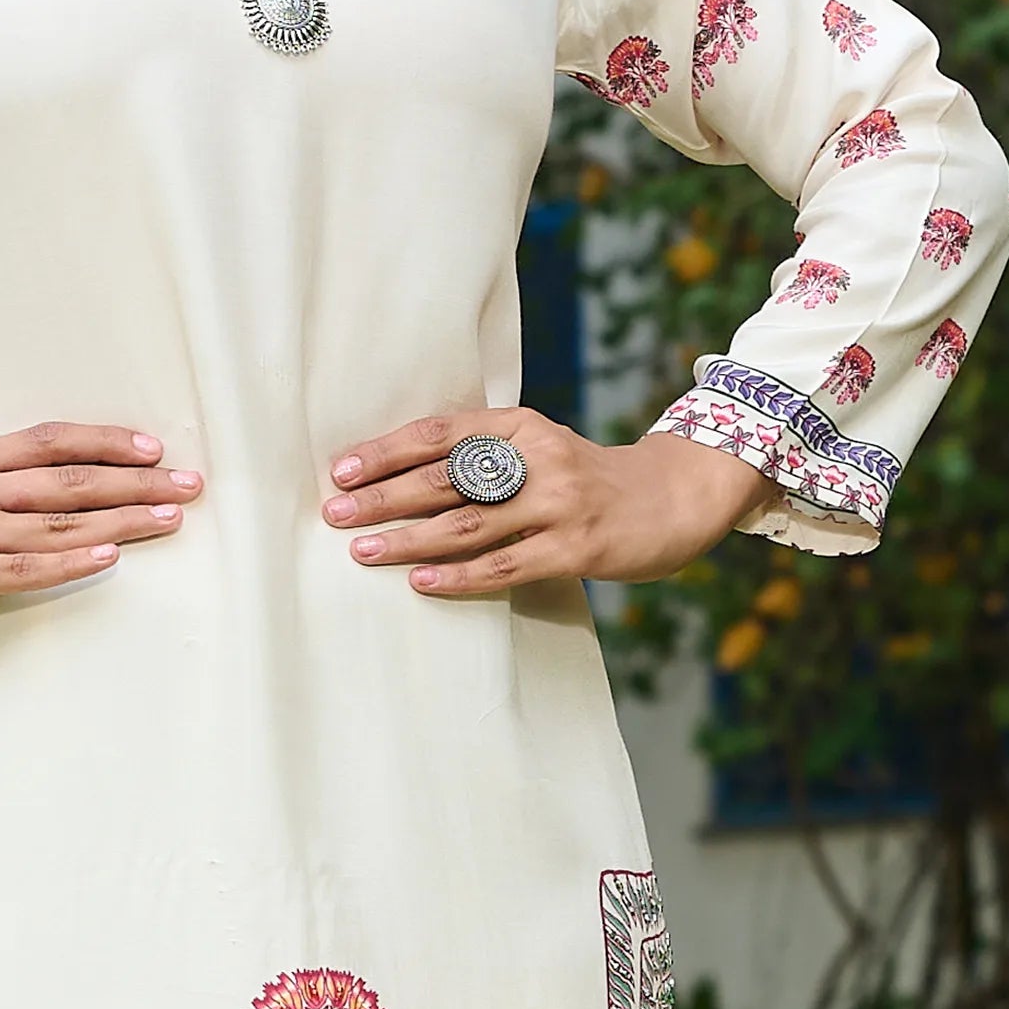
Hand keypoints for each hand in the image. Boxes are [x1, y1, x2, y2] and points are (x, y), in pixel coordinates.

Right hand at [0, 423, 200, 618]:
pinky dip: (69, 562)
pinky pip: (21, 567)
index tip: (153, 446)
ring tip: (173, 518)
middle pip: (71, 478)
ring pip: (59, 522)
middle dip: (138, 481)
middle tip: (192, 482)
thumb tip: (16, 497)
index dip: (105, 441)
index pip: (50, 441)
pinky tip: (108, 559)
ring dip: (122, 520)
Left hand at [323, 410, 756, 594]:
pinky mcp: (576, 548)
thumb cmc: (587, 478)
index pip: (440, 433)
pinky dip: (459, 576)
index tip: (340, 470)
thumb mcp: (539, 447)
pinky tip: (421, 582)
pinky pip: (505, 565)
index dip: (387, 451)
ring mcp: (559, 504)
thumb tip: (401, 473)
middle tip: (335, 513)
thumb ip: (485, 454)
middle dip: (384, 497)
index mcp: (521, 425)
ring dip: (409, 539)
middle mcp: (538, 458)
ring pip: (468, 524)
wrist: (673, 497)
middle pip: (445, 478)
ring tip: (363, 551)